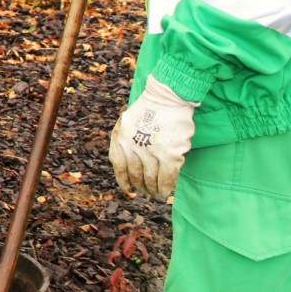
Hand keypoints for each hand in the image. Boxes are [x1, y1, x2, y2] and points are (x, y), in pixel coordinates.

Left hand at [109, 75, 198, 197]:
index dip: (123, 180)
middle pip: (136, 175)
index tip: (128, 188)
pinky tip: (168, 190)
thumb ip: (123, 141)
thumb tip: (124, 165)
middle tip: (145, 192)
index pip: (119, 166)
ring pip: (152, 179)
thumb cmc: (147, 110)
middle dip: (141, 186)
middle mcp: (134, 147)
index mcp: (121, 138)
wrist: (167, 98)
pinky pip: (168, 177)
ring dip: (154, 189)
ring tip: (157, 193)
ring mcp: (152, 151)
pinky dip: (167, 186)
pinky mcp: (170, 154)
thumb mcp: (126, 123)